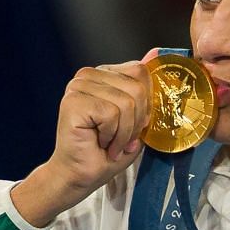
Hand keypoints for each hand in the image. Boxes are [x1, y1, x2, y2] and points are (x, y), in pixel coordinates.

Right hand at [11, 48, 156, 226]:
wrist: (80, 176)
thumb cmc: (106, 152)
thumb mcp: (135, 120)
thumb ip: (145, 90)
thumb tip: (155, 54)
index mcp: (104, 75)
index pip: (140, 72)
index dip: (146, 104)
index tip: (134, 126)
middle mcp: (88, 75)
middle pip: (138, 88)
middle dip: (136, 121)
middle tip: (121, 139)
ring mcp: (78, 86)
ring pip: (127, 103)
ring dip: (124, 132)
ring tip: (110, 143)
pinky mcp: (74, 101)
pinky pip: (112, 114)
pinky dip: (113, 136)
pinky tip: (100, 143)